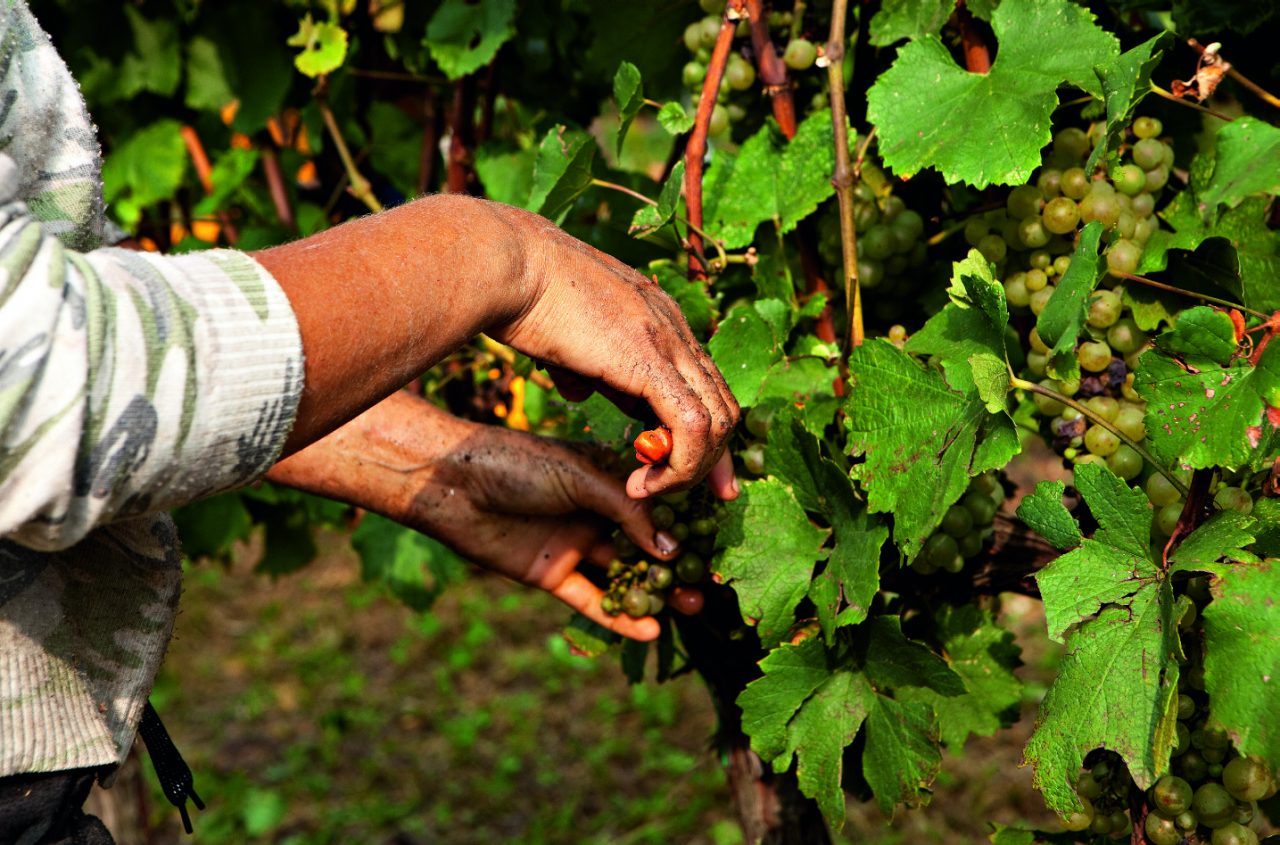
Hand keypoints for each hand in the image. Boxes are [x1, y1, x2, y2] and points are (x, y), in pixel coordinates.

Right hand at [255, 195, 738, 490]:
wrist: (506, 261)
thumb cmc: (521, 295)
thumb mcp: (564, 341)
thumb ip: (584, 367)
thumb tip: (582, 390)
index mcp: (658, 317)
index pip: (703, 383)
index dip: (702, 431)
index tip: (687, 471)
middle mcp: (674, 327)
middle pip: (724, 404)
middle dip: (715, 458)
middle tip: (697, 495)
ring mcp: (668, 341)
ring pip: (718, 420)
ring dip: (691, 468)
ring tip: (650, 489)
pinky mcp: (651, 360)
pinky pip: (692, 427)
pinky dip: (679, 465)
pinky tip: (643, 484)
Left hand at [265, 392, 722, 639]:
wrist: (453, 484)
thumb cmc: (517, 462)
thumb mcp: (580, 477)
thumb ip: (628, 512)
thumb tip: (673, 549)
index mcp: (607, 476)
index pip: (657, 501)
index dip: (687, 519)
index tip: (721, 537)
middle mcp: (596, 511)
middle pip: (647, 542)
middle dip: (680, 562)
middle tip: (714, 582)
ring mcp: (575, 543)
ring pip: (625, 574)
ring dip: (658, 592)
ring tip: (693, 606)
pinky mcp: (553, 574)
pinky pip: (593, 600)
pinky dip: (620, 616)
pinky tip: (651, 628)